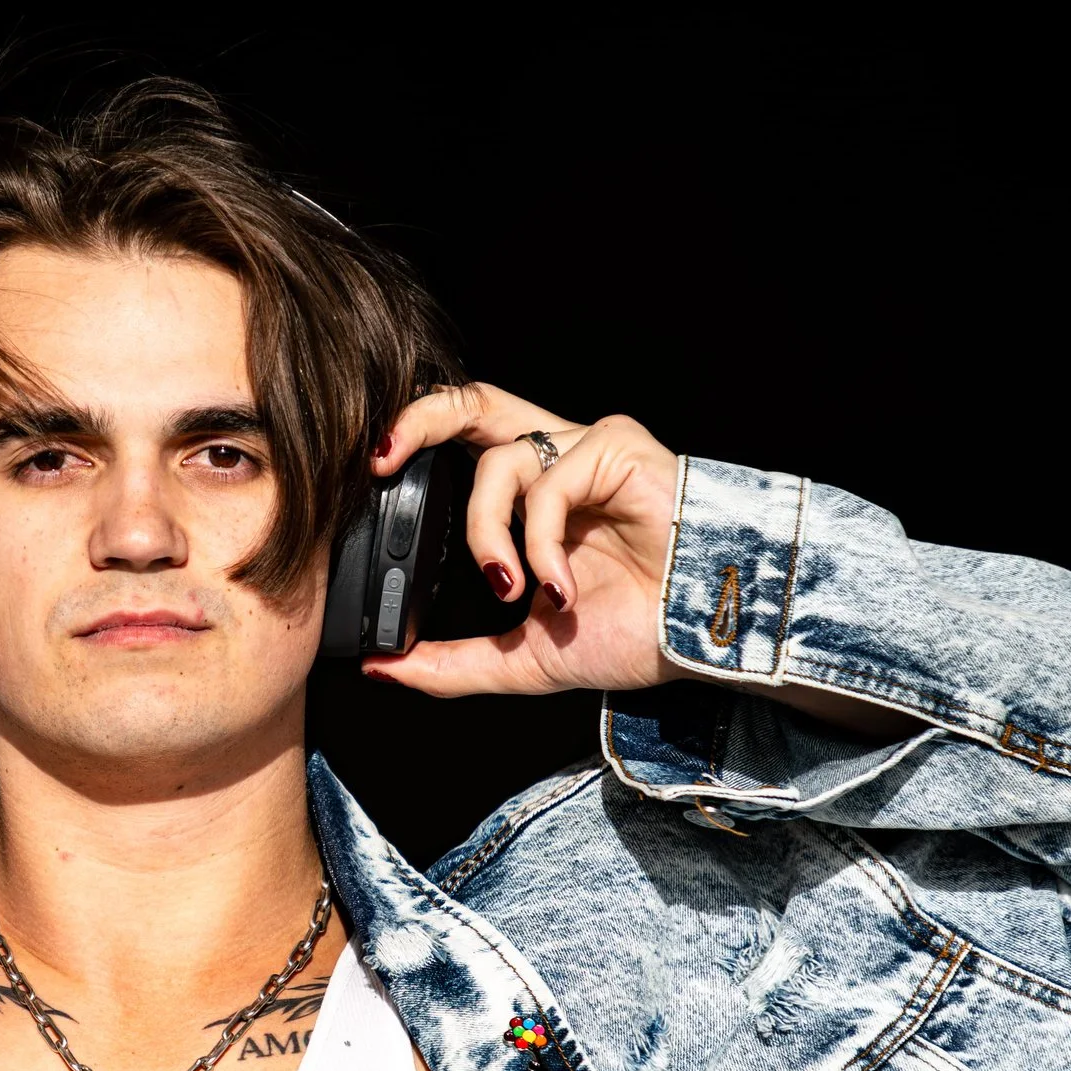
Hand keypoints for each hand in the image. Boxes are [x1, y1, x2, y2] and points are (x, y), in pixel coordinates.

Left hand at [362, 389, 681, 699]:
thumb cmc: (635, 634)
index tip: (367, 480)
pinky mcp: (616, 448)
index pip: (460, 444)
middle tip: (378, 463)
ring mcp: (587, 449)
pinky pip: (549, 483)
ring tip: (512, 589)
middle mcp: (555, 460)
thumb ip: (452, 662)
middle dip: (415, 421)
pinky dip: (540, 542)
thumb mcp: (523, 657)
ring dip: (486, 533)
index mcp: (532, 494)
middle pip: (470, 403)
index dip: (411, 448)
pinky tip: (561, 586)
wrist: (703, 640)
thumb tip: (380, 667)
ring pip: (499, 461)